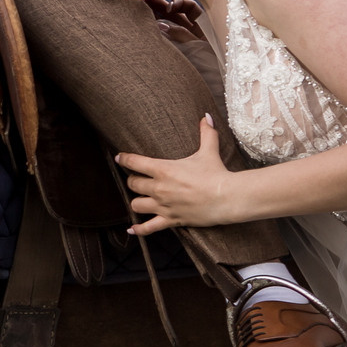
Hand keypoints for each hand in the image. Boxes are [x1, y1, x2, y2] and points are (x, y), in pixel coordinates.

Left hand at [116, 117, 243, 234]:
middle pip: (133, 184)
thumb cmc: (216, 173)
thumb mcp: (209, 150)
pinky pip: (149, 227)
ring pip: (136, 204)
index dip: (124, 159)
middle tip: (137, 179)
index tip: (119, 158)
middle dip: (133, 181)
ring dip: (137, 201)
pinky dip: (139, 229)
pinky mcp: (171, 220)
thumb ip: (206, 132)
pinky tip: (131, 230)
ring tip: (140, 198)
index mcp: (163, 169)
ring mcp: (164, 206)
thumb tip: (207, 116)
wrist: (227, 197)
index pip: (134, 162)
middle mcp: (159, 188)